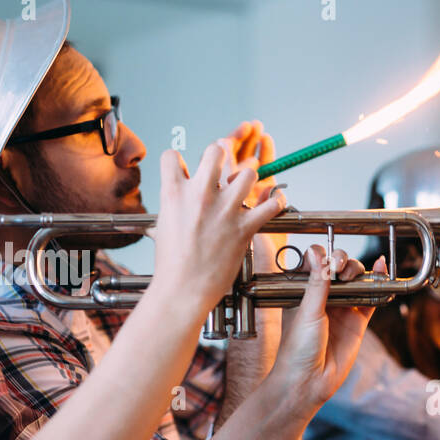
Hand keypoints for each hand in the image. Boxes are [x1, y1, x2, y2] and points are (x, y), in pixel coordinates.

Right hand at [151, 144, 287, 314]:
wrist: (183, 290)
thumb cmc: (171, 263)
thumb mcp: (162, 225)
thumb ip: (173, 203)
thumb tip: (176, 193)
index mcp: (174, 193)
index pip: (172, 156)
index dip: (179, 161)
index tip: (186, 171)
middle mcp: (200, 195)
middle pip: (216, 150)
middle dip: (221, 155)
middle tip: (223, 170)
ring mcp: (225, 210)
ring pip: (248, 172)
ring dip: (249, 178)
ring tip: (247, 186)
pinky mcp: (244, 228)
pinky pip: (271, 204)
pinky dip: (277, 200)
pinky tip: (275, 200)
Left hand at [270, 246, 378, 412]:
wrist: (308, 381)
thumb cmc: (297, 348)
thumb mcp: (306, 311)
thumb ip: (317, 283)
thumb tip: (318, 254)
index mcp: (303, 291)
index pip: (314, 262)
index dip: (322, 256)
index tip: (326, 262)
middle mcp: (322, 297)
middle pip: (338, 267)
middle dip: (342, 261)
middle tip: (340, 271)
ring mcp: (341, 308)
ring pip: (355, 280)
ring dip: (358, 271)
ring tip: (354, 275)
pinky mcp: (357, 322)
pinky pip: (371, 299)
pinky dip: (378, 284)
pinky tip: (382, 269)